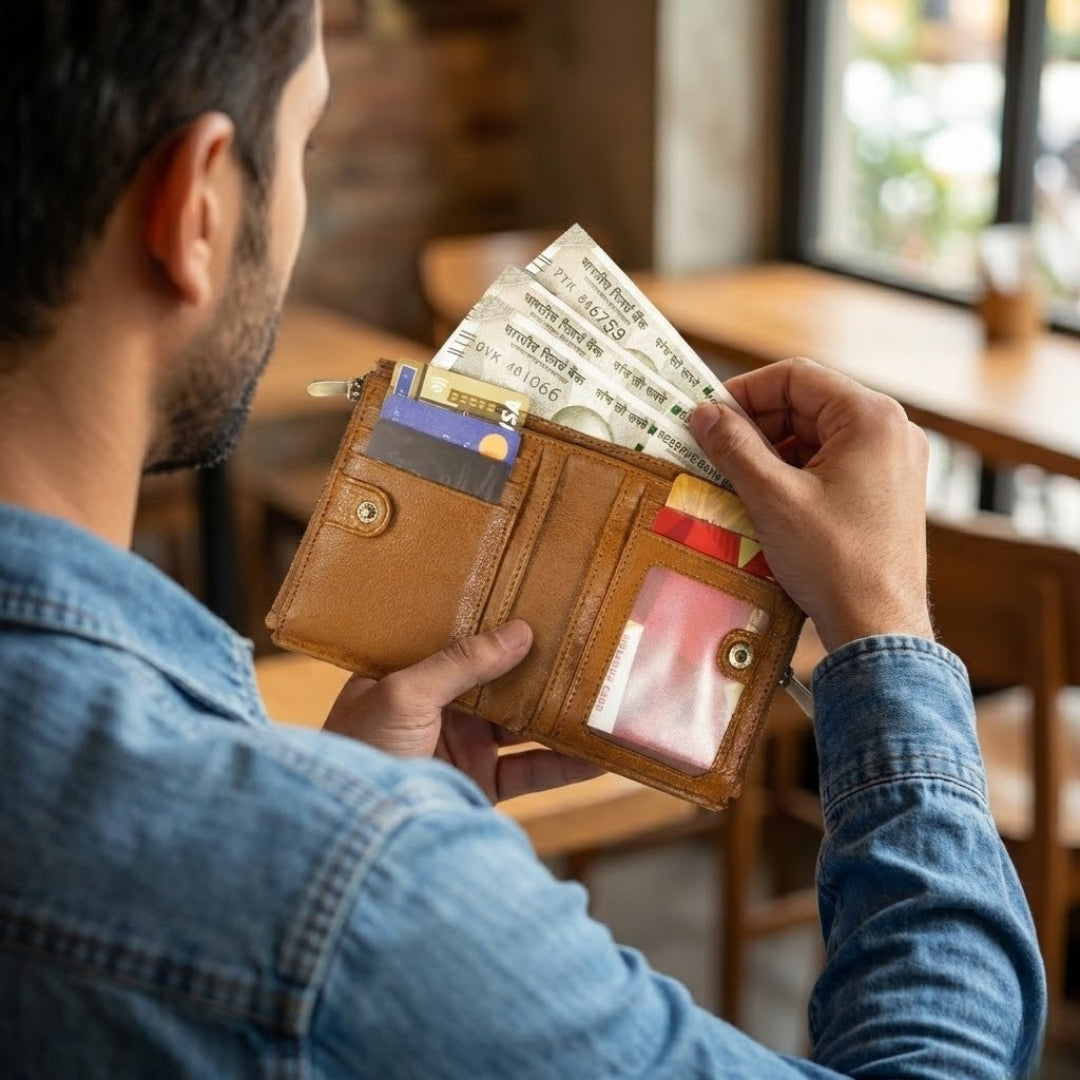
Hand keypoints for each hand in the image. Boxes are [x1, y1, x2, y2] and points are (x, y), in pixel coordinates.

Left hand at [322, 619, 601, 801]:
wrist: (352, 838)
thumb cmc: (359, 754)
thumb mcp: (403, 694)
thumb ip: (461, 663)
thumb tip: (519, 631)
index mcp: (410, 676)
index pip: (460, 643)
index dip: (496, 626)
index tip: (538, 606)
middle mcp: (438, 709)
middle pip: (500, 682)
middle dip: (540, 668)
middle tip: (585, 646)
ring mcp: (462, 748)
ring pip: (523, 724)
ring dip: (560, 715)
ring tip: (604, 696)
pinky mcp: (481, 787)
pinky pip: (531, 771)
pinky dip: (565, 765)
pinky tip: (598, 756)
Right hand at [689, 358, 933, 652]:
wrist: (878, 627)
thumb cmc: (836, 562)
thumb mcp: (772, 497)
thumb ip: (734, 447)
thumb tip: (704, 414)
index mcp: (871, 418)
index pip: (796, 377)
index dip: (744, 392)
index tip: (708, 417)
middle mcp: (890, 431)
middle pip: (807, 404)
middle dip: (756, 426)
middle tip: (714, 450)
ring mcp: (892, 462)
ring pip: (815, 436)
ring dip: (770, 452)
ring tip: (734, 479)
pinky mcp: (886, 491)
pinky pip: (831, 463)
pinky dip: (793, 473)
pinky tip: (764, 499)